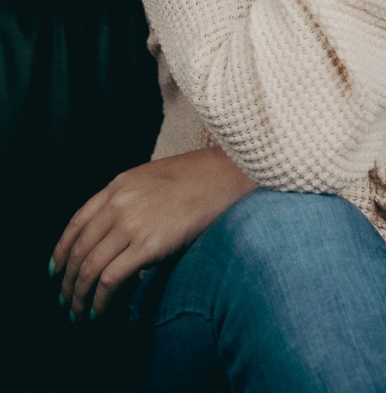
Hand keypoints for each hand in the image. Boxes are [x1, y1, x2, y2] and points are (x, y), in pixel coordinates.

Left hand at [49, 148, 256, 318]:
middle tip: (66, 300)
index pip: (77, 222)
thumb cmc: (200, 177)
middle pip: (78, 249)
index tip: (56, 270)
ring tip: (79, 312)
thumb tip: (121, 227)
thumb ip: (132, 197)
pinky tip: (99, 311)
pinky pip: (110, 280)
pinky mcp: (148, 245)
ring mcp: (131, 223)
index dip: (61, 250)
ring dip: (79, 296)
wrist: (228, 174)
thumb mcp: (155, 177)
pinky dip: (99, 300)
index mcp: (119, 185)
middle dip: (68, 280)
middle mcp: (118, 203)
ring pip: (88, 268)